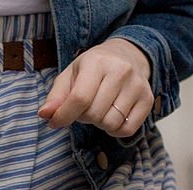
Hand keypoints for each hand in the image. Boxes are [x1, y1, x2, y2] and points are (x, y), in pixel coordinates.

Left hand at [38, 38, 152, 137]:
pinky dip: (115, 130)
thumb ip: (56, 96)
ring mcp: (137, 86)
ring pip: (110, 124)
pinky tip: (112, 116)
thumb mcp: (70, 75)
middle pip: (94, 114)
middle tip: (85, 108)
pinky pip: (127, 130)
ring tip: (99, 109)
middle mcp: (121, 72)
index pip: (80, 98)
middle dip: (83, 117)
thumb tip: (45, 114)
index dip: (64, 116)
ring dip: (99, 124)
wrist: (128, 56)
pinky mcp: (147, 99)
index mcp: (97, 62)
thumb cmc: (93, 69)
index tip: (56, 122)